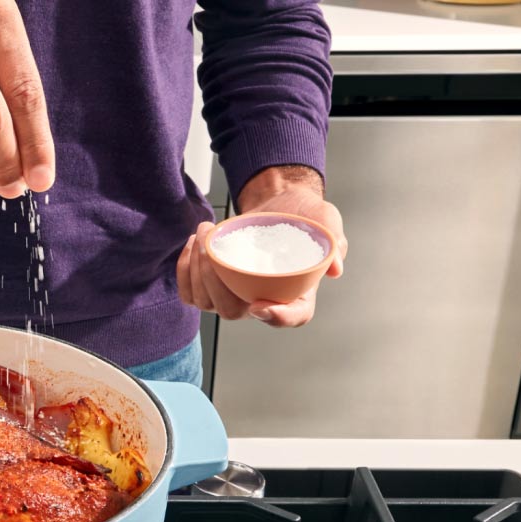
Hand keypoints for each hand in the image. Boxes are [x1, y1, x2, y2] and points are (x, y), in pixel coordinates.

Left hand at [177, 166, 342, 326]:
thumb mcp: (326, 223)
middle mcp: (264, 300)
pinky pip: (191, 293)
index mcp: (297, 293)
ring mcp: (236, 295)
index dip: (278, 318)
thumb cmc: (304, 218)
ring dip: (196, 272)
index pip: (292, 316)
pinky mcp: (214, 285)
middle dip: (215, 283)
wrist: (279, 203)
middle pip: (234, 311)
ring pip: (207, 302)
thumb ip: (334, 243)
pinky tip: (193, 244)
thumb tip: (335, 267)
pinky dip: (185, 271)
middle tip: (210, 248)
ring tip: (202, 236)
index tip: (260, 306)